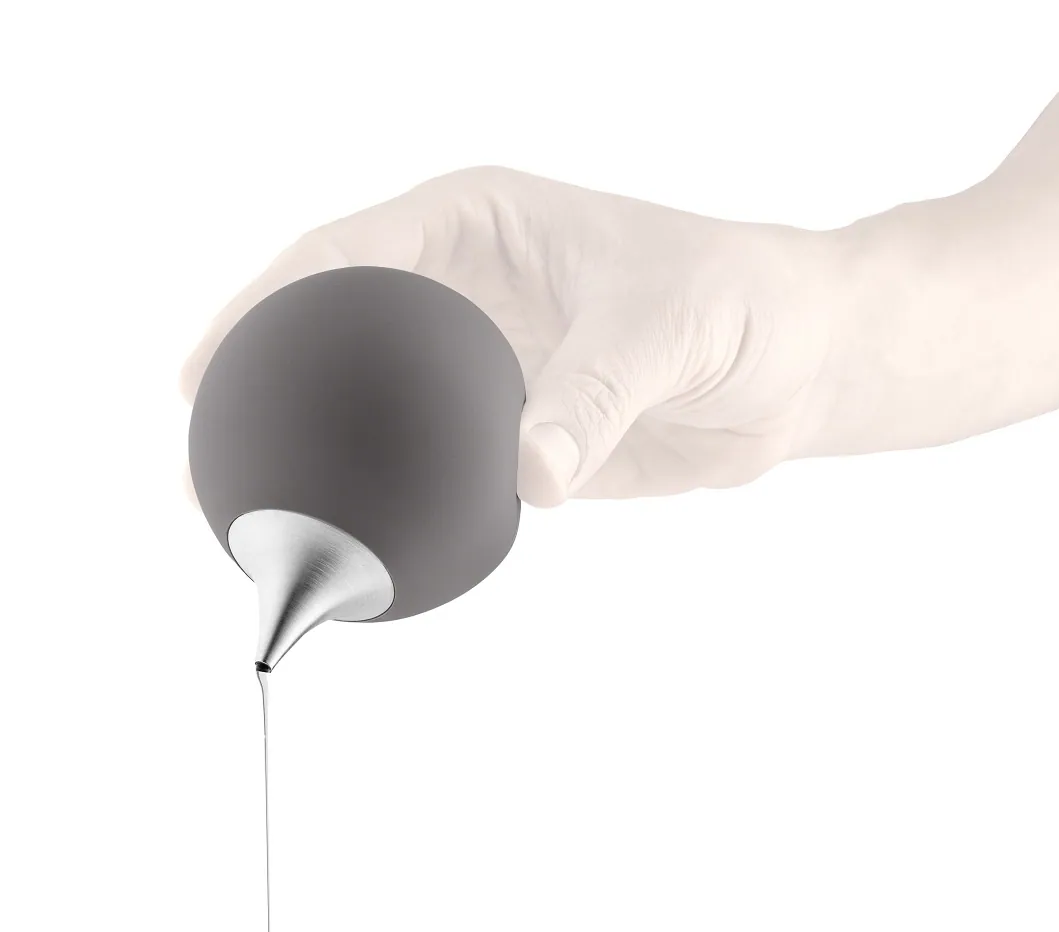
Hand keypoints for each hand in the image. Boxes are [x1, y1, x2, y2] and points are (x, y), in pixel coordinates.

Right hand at [179, 166, 838, 505]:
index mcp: (481, 227)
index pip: (346, 254)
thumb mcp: (664, 329)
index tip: (209, 367)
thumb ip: (593, 397)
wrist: (798, 365)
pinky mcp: (518, 432)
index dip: (266, 304)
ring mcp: (489, 367)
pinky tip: (366, 526)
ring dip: (330, 446)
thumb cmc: (741, 303)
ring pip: (383, 405)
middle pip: (341, 333)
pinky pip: (440, 462)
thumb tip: (530, 472)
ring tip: (262, 500)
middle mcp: (470, 293)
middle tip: (209, 449)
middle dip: (273, 381)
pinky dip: (402, 491)